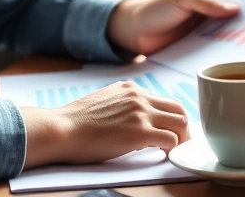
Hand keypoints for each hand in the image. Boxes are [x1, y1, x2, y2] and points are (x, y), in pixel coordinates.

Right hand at [21, 81, 190, 167]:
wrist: (61, 129)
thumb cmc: (75, 121)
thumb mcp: (102, 100)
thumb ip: (121, 103)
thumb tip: (130, 114)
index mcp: (130, 89)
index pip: (163, 100)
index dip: (169, 118)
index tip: (168, 131)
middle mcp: (138, 97)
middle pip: (178, 109)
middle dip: (183, 128)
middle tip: (178, 143)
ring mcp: (140, 113)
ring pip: (181, 123)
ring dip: (181, 139)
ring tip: (172, 151)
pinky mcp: (139, 133)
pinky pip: (171, 140)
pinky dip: (172, 150)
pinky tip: (163, 156)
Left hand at [106, 0, 238, 54]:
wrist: (131, 32)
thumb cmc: (154, 9)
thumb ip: (206, 4)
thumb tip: (235, 9)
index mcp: (206, 1)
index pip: (232, 5)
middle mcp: (207, 20)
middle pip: (232, 27)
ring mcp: (201, 38)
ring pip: (223, 44)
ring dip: (236, 52)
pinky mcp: (194, 55)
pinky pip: (210, 58)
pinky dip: (220, 63)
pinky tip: (235, 73)